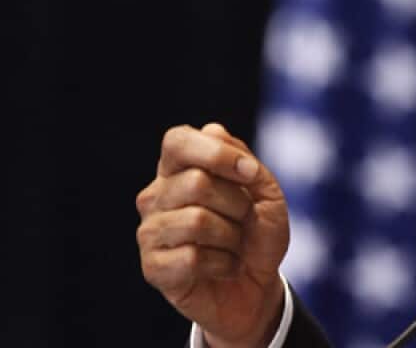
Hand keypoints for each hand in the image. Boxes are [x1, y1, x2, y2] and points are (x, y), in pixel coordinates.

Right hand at [137, 123, 289, 347]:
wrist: (258, 285)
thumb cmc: (257, 234)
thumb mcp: (266, 192)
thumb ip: (243, 160)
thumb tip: (213, 130)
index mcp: (179, 169)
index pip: (177, 141)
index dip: (217, 153)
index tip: (251, 173)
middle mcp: (156, 195)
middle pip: (196, 183)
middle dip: (238, 204)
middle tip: (244, 220)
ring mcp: (149, 231)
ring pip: (196, 221)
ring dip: (232, 236)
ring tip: (233, 245)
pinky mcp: (152, 267)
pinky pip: (192, 258)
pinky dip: (224, 264)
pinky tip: (223, 267)